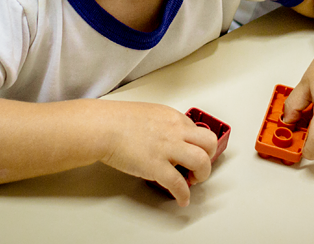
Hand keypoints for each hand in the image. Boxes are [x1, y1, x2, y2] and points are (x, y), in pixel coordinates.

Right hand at [100, 102, 217, 205]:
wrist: (104, 127)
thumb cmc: (118, 120)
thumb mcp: (150, 113)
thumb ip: (163, 124)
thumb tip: (168, 135)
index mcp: (173, 117)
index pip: (198, 131)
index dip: (199, 145)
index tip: (196, 153)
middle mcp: (175, 131)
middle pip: (208, 142)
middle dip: (209, 157)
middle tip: (200, 166)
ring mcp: (167, 148)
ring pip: (201, 161)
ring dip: (202, 174)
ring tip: (194, 181)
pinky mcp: (156, 166)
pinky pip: (178, 184)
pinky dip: (184, 194)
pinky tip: (182, 199)